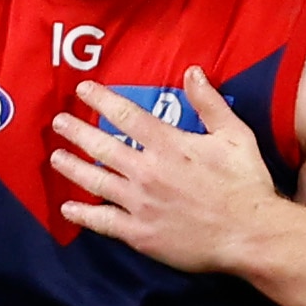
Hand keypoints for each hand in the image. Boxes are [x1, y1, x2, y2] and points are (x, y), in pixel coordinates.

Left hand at [49, 72, 284, 272]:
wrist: (250, 234)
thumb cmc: (245, 184)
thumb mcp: (235, 135)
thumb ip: (210, 103)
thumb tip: (193, 72)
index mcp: (168, 145)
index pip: (125, 115)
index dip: (101, 99)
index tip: (83, 90)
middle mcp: (147, 171)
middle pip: (101, 146)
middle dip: (76, 131)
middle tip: (59, 122)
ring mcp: (139, 204)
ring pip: (94, 181)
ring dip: (71, 168)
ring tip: (56, 157)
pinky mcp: (139, 233)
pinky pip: (102, 221)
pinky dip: (82, 214)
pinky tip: (68, 207)